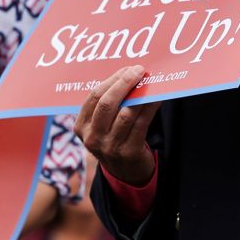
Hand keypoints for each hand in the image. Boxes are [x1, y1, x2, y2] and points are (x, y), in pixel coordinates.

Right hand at [76, 65, 160, 185]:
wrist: (126, 171)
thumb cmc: (115, 138)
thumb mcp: (102, 125)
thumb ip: (108, 104)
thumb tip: (128, 73)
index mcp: (81, 126)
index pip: (94, 96)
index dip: (112, 79)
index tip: (128, 68)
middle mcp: (92, 137)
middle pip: (107, 103)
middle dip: (124, 82)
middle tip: (139, 70)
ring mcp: (110, 146)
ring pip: (126, 113)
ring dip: (141, 94)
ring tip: (150, 81)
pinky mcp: (129, 152)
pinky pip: (142, 123)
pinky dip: (151, 107)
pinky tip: (158, 97)